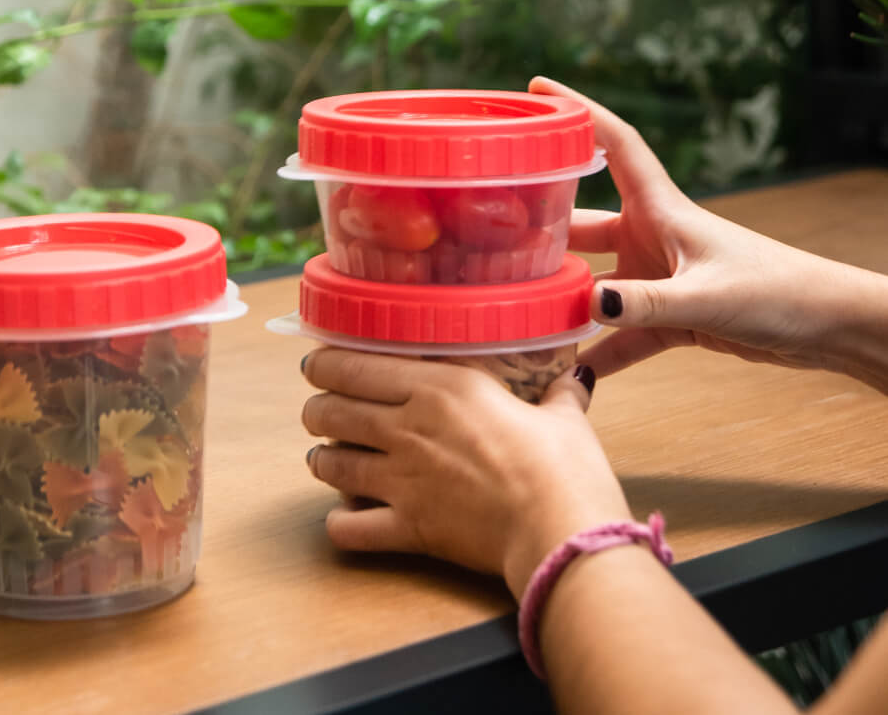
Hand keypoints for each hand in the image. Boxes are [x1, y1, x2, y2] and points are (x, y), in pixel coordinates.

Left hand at [301, 349, 630, 599]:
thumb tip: (576, 376)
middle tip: (320, 410)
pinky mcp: (408, 527)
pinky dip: (339, 523)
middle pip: (330, 412)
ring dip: (322, 460)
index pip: (356, 366)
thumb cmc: (564, 466)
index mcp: (442, 388)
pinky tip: (344, 518)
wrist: (560, 529)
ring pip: (330, 465)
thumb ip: (560, 393)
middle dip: (317, 410)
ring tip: (325, 458)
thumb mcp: (564, 417)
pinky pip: (348, 529)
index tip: (319, 362)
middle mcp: (410, 428)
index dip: (325, 362)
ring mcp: (403, 480)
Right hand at [530, 76, 884, 381]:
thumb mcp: (707, 296)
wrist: (824, 324)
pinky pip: (621, 331)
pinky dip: (599, 349)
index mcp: (662, 209)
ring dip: (564, 297)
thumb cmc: (778, 291)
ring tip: (517, 310)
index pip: (614, 145)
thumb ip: (645, 304)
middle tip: (493, 231)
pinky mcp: (667, 313)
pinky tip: (570, 368)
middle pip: (584, 222)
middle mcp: (652, 236)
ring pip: (596, 282)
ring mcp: (657, 276)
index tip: (536, 89)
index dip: (577, 111)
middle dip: (544, 226)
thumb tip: (586, 305)